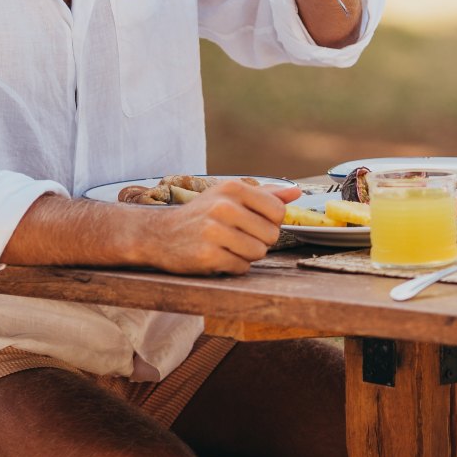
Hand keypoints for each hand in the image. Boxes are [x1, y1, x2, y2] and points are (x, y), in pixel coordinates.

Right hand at [149, 179, 299, 274]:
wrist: (159, 234)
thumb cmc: (201, 214)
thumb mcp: (228, 196)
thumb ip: (264, 195)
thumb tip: (297, 193)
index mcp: (233, 188)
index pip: (278, 211)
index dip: (270, 222)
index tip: (253, 223)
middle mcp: (223, 207)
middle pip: (271, 235)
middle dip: (259, 241)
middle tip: (237, 237)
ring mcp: (214, 231)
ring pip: (258, 253)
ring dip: (247, 255)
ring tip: (227, 247)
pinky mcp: (207, 256)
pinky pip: (241, 268)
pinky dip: (233, 267)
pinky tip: (217, 257)